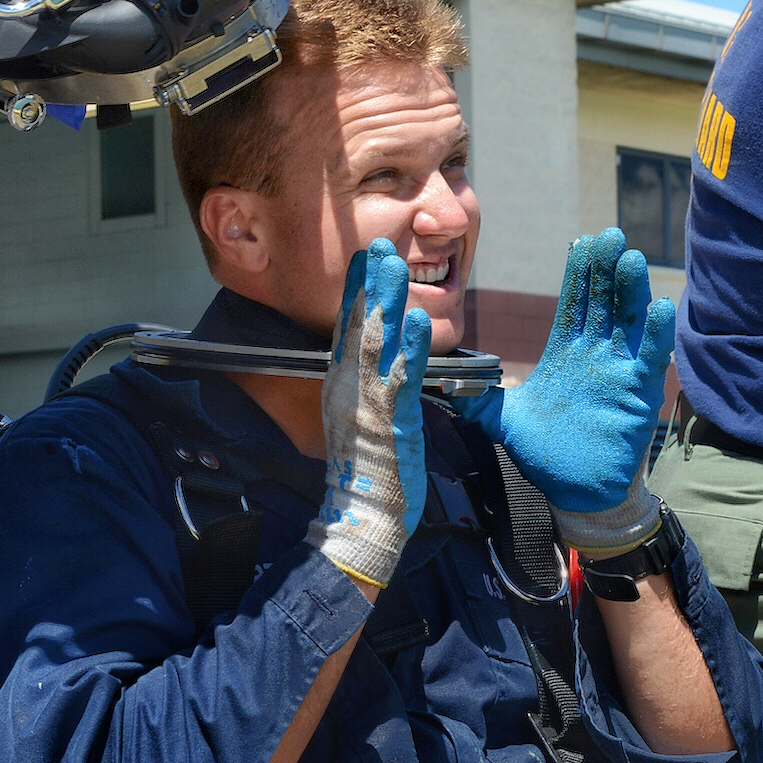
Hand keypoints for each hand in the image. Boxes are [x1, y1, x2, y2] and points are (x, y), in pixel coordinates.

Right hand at [307, 239, 431, 588]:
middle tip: (378, 244)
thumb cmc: (368, 473)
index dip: (356, 291)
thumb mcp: (361, 419)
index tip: (364, 257)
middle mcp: (348, 386)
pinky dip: (412, 347)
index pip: (347, 328)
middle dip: (369, 282)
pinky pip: (402, 376)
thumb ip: (367, 387)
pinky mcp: (391, 420)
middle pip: (358, 324)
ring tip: (393, 262)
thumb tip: (379, 364)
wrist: (362, 518)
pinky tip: (420, 320)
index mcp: (342, 385)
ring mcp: (368, 400)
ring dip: (387, 299)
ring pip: (377, 340)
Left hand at [456, 228, 673, 554]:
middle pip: (602, 302)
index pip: (573, 303)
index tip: (581, 241)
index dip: (578, 273)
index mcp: (565, 354)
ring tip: (629, 258)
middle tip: (609, 235)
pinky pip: (649, 358)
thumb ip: (476, 398)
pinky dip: (655, 332)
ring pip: (626, 321)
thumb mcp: (502, 421)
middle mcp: (595, 356)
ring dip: (629, 290)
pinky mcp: (638, 394)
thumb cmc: (545, 453)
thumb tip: (439, 382)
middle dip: (605, 269)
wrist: (576, 493)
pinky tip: (658, 305)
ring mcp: (619, 372)